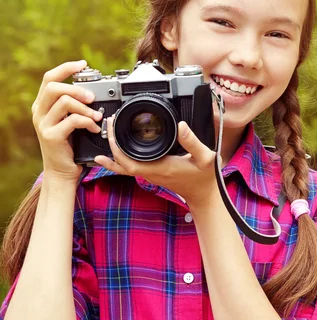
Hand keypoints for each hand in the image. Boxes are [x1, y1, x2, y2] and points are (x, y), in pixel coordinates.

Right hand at [32, 60, 102, 181]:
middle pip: (54, 86)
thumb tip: (93, 89)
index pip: (50, 78)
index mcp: (42, 105)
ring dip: (85, 107)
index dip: (66, 68)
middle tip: (92, 97)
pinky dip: (87, 122)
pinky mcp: (51, 136)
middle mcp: (39, 112)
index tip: (83, 64)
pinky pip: (72, 121)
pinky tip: (94, 128)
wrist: (63, 171)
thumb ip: (74, 105)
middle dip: (77, 88)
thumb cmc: (70, 145)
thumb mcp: (70, 120)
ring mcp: (43, 124)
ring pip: (64, 102)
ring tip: (96, 115)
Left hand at [94, 118, 219, 207]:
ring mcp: (151, 175)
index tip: (114, 126)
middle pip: (121, 163)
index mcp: (161, 168)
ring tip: (107, 135)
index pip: (129, 161)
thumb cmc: (206, 178)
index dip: (116, 146)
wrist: (205, 195)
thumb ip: (193, 142)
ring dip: (114, 152)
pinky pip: (132, 168)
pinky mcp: (153, 174)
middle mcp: (152, 173)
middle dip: (111, 144)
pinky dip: (121, 160)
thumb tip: (181, 125)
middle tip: (109, 124)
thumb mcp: (205, 158)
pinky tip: (115, 154)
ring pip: (124, 167)